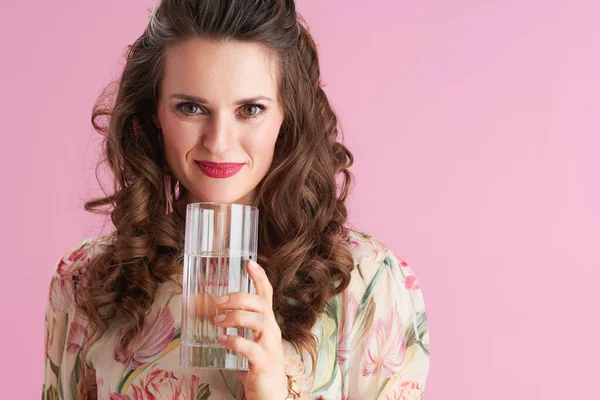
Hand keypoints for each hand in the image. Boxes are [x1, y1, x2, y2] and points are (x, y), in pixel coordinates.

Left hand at [214, 259, 288, 399]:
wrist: (270, 394)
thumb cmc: (255, 363)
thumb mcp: (246, 339)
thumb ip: (232, 326)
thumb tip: (204, 310)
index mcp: (267, 321)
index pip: (267, 294)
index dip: (259, 277)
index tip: (249, 262)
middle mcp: (272, 329)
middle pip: (261, 303)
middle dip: (239, 298)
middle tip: (218, 302)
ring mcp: (270, 345)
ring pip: (259, 321)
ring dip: (235, 317)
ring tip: (217, 321)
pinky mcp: (264, 362)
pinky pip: (251, 348)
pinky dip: (234, 341)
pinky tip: (221, 340)